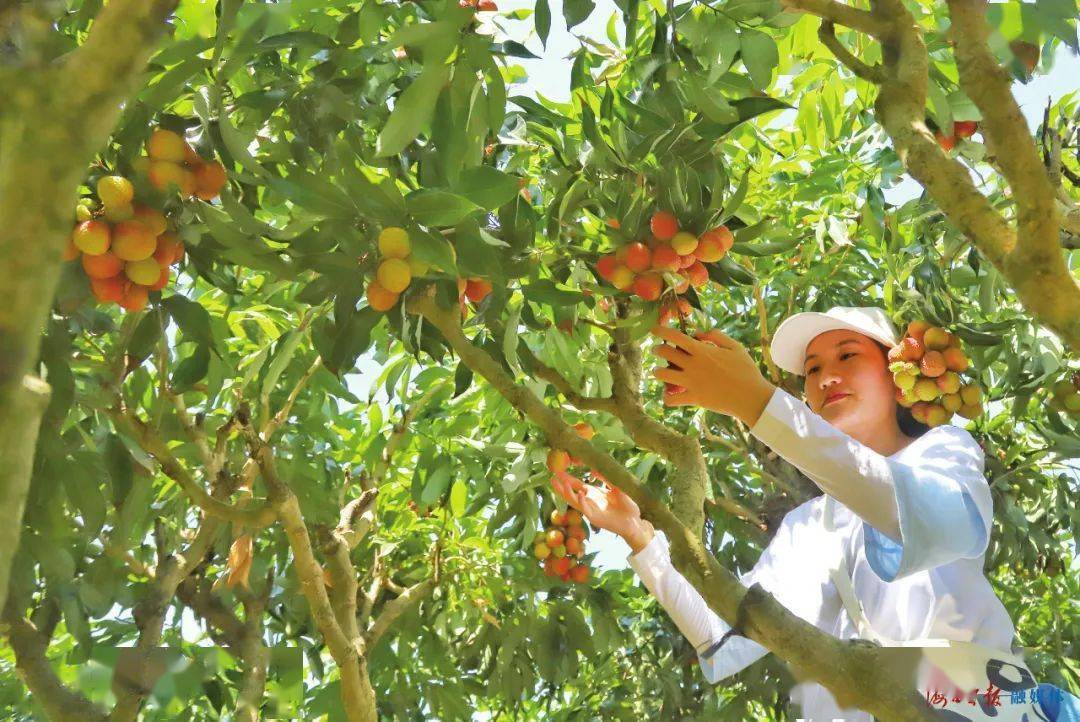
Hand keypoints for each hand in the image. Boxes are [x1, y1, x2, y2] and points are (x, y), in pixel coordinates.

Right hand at [551, 471, 653, 552]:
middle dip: (561, 486)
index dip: (567, 478)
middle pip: (571, 493)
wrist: (635, 522)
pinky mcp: (596, 519)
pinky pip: (586, 511)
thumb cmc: (627, 506)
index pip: (576, 485)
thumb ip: (606, 478)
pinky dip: (582, 502)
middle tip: (552, 477)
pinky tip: (580, 494)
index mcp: (593, 493)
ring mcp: (591, 510)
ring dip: (568, 493)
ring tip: (561, 484)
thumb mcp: (617, 487)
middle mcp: (589, 501)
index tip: (557, 470)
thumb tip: (594, 468)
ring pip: (574, 502)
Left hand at [649, 325, 775, 424]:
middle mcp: (692, 365)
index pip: (675, 336)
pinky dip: (667, 398)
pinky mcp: (693, 398)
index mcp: (702, 351)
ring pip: (662, 375)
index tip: (653, 329)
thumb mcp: (735, 347)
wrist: (751, 397)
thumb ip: (716, 336)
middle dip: (657, 349)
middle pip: (664, 353)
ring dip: (657, 371)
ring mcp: (690, 382)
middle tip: (657, 350)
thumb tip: (698, 333)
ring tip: (659, 371)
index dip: (661, 331)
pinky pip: (671, 399)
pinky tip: (668, 395)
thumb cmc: (746, 370)